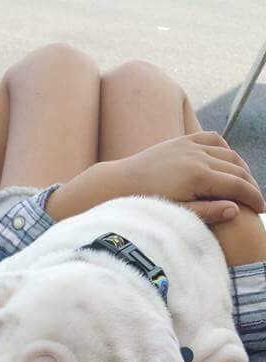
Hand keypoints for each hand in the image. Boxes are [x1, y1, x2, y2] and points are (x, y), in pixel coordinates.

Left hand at [122, 131, 264, 223]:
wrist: (118, 183)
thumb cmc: (146, 206)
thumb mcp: (177, 214)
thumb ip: (207, 213)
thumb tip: (236, 210)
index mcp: (198, 177)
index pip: (237, 186)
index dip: (254, 198)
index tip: (262, 210)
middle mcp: (197, 156)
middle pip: (236, 168)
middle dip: (250, 185)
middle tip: (256, 200)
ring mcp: (190, 145)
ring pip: (228, 152)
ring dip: (241, 167)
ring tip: (245, 185)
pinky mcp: (182, 141)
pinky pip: (212, 139)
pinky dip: (225, 149)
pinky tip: (228, 161)